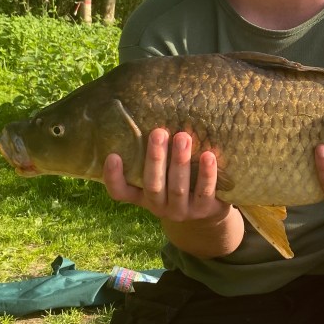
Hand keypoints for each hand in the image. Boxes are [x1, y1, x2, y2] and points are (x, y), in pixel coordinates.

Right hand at [103, 128, 230, 224]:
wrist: (210, 212)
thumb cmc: (181, 181)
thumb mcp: (164, 172)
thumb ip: (156, 153)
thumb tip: (154, 112)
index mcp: (143, 196)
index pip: (120, 192)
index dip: (113, 177)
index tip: (113, 156)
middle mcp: (159, 206)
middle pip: (153, 185)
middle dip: (155, 158)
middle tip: (158, 132)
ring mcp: (182, 211)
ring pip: (178, 188)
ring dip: (180, 162)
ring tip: (183, 137)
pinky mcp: (206, 210)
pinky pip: (205, 192)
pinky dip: (206, 174)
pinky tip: (209, 155)